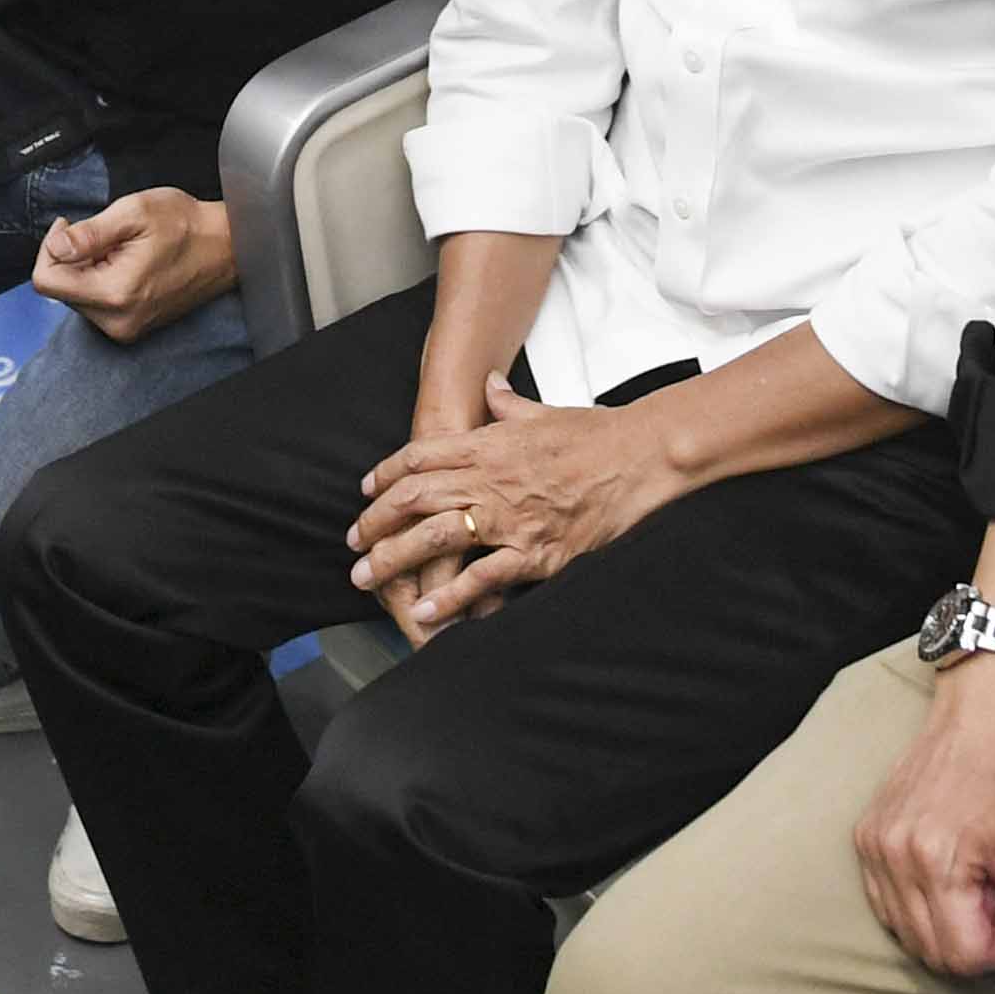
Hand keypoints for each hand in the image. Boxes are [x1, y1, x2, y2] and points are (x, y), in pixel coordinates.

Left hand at [32, 188, 236, 342]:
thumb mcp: (133, 213)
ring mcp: (125, 328)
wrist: (224, 247)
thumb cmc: (186, 225)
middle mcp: (117, 321)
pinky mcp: (131, 328)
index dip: (50, 247)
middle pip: (60, 288)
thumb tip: (56, 245)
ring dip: (88, 267)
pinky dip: (101, 279)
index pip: (46, 281)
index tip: (70, 227)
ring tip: (122, 249)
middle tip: (105, 235)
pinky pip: (95, 303)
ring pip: (76, 295)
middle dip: (73, 257)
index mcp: (115, 294)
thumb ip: (89, 233)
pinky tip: (126, 263)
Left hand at [348, 379, 689, 632]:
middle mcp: (490, 479)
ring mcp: (510, 517)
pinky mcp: (536, 552)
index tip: (366, 490)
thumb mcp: (543, 412)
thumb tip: (490, 383)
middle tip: (353, 542)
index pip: (421, 456)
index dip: (387, 474)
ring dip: (394, 559)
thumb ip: (507, 403)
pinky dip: (451, 595)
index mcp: (489, 443)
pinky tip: (425, 610)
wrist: (641, 456)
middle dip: (377, 522)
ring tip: (366, 578)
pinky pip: (483, 576)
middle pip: (415, 498)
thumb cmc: (596, 433)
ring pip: (436, 536)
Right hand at [855, 666, 994, 993]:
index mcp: (939, 860)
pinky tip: (948, 868)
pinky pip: (888, 909)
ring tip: (976, 873)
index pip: (967, 958)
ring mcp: (871, 846)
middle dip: (977, 934)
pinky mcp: (863, 840)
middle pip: (935, 953)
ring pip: (908, 936)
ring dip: (950, 920)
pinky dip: (922, 904)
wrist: (979, 721)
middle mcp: (893, 855)